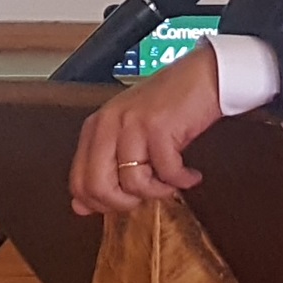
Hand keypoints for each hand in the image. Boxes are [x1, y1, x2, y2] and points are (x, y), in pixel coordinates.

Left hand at [68, 43, 223, 214]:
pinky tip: (189, 175)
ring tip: (172, 183)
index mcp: (95, 127)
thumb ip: (102, 167)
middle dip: (125, 203)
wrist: (204, 76)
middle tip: (147, 197)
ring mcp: (132, 124)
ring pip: (132, 184)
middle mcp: (108, 123)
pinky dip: (181, 180)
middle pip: (98, 187)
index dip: (100, 203)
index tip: (125, 202)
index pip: (78, 182)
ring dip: (158, 191)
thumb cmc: (168, 106)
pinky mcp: (158, 126)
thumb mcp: (128, 135)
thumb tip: (80, 207)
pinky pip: (166, 172)